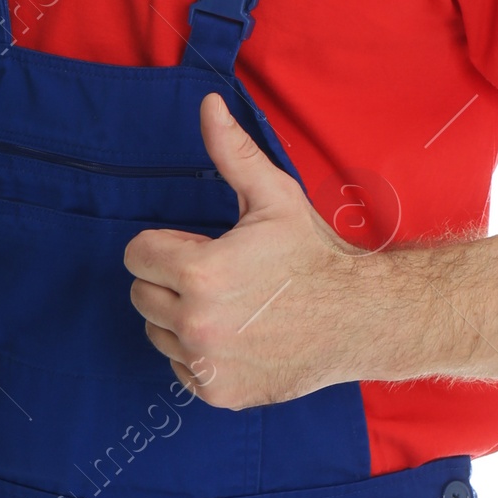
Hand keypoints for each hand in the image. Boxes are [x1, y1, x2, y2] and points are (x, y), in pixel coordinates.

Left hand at [126, 93, 394, 407]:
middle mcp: (196, 324)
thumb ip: (231, 153)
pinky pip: (179, 367)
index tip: (198, 246)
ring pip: (156, 332)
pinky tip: (236, 336)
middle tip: (218, 276)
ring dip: (179, 317)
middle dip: (170, 280)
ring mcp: (206, 364)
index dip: (165, 245)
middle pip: (141, 294)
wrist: (361, 319)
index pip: (136, 255)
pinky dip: (197, 354)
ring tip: (229, 306)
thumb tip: (207, 104)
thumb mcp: (274, 197)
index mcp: (201, 272)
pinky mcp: (218, 393)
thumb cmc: (314, 256)